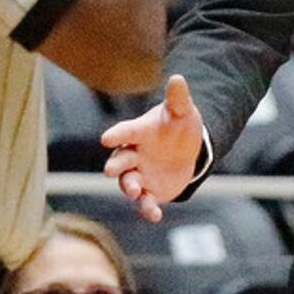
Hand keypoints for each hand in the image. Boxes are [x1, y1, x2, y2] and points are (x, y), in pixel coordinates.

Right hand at [100, 74, 205, 219]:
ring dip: (130, 188)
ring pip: (129, 183)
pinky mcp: (150, 192)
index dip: (116, 134)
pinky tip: (155, 215)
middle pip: (120, 160)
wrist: (187, 150)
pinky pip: (146, 202)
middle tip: (111, 171)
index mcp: (139, 132)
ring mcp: (140, 174)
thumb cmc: (179, 126)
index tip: (106, 138)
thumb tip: (179, 78)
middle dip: (115, 165)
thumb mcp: (183, 112)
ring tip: (136, 192)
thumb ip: (178, 99)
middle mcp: (134, 154)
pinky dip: (148, 209)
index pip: (125, 132)